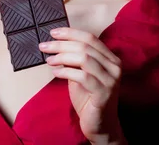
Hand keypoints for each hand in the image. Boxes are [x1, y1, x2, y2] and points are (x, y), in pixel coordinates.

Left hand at [39, 28, 125, 144]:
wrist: (99, 124)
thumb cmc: (88, 97)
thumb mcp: (80, 73)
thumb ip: (74, 59)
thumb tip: (56, 44)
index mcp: (110, 58)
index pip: (90, 38)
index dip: (70, 33)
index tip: (52, 32)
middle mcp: (114, 66)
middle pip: (84, 47)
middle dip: (61, 44)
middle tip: (44, 46)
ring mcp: (111, 79)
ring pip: (84, 58)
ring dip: (62, 57)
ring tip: (49, 61)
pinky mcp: (104, 92)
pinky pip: (82, 76)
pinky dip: (66, 72)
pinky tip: (56, 73)